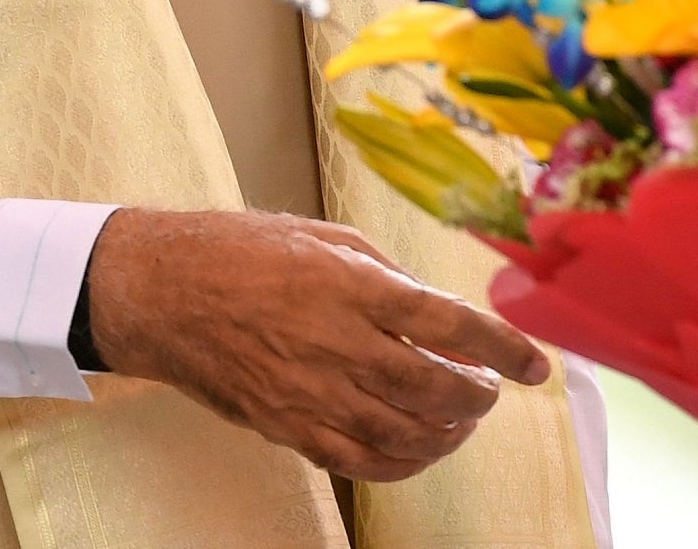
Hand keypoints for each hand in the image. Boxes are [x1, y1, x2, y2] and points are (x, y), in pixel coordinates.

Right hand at [84, 209, 549, 482]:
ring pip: (403, 433)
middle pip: (433, 388)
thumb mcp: (326, 236)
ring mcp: (311, 392)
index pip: (449, 324)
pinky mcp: (288, 426)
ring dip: (447, 433)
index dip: (502, 348)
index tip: (532, 364)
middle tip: (489, 390)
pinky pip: (359, 461)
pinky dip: (402, 463)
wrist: (164, 293)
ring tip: (461, 420)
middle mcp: (337, 343)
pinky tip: (419, 449)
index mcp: (352, 285)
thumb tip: (437, 309)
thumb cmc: (242, 251)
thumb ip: (387, 275)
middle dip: (477, 397)